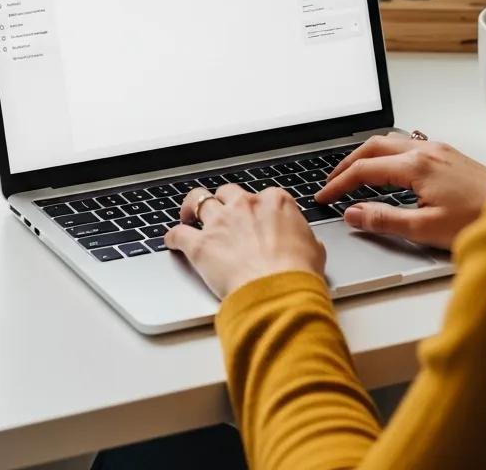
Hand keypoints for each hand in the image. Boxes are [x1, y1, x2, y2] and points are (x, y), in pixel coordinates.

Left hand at [165, 185, 324, 299]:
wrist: (279, 292)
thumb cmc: (299, 274)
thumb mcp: (315, 250)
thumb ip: (304, 238)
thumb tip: (305, 242)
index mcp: (274, 203)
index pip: (262, 196)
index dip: (256, 206)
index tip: (253, 215)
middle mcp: (245, 206)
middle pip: (227, 192)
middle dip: (223, 201)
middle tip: (220, 211)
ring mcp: (220, 222)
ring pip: (198, 200)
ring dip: (192, 207)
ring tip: (188, 214)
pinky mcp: (201, 245)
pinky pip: (178, 234)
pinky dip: (172, 237)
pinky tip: (171, 241)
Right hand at [314, 135, 485, 249]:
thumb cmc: (481, 222)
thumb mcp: (426, 229)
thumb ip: (385, 220)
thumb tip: (354, 214)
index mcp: (415, 166)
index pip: (364, 170)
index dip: (339, 184)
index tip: (325, 198)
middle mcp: (425, 151)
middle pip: (372, 147)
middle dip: (346, 164)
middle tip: (331, 182)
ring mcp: (439, 150)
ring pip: (389, 142)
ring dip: (366, 156)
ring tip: (354, 174)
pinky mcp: (449, 155)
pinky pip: (407, 145)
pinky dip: (387, 154)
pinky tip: (390, 167)